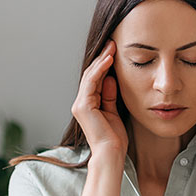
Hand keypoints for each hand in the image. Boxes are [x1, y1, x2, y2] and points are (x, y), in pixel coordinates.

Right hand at [71, 40, 127, 157]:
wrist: (111, 152)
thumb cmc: (114, 138)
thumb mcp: (114, 111)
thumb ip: (110, 95)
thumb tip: (112, 78)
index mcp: (88, 105)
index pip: (95, 80)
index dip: (104, 64)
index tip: (114, 51)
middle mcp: (81, 103)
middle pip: (91, 75)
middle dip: (102, 58)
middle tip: (112, 43)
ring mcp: (80, 104)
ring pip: (90, 76)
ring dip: (101, 60)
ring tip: (112, 48)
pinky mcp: (83, 106)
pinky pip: (91, 83)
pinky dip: (100, 70)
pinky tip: (109, 60)